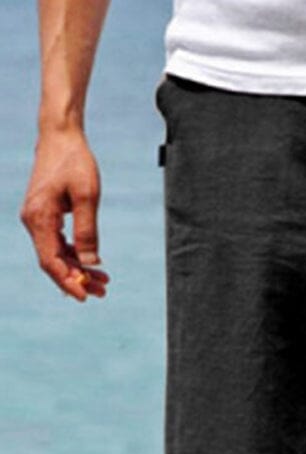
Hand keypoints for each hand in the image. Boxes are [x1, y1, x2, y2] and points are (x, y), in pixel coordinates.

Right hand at [20, 127, 109, 301]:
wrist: (61, 135)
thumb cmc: (75, 161)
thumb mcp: (87, 196)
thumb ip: (88, 231)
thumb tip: (91, 263)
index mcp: (39, 218)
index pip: (50, 261)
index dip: (67, 282)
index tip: (85, 296)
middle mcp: (33, 221)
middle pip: (53, 262)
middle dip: (77, 279)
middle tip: (103, 292)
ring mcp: (37, 218)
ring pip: (56, 254)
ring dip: (78, 269)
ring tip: (103, 281)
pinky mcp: (45, 215)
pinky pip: (58, 243)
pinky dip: (75, 255)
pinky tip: (93, 263)